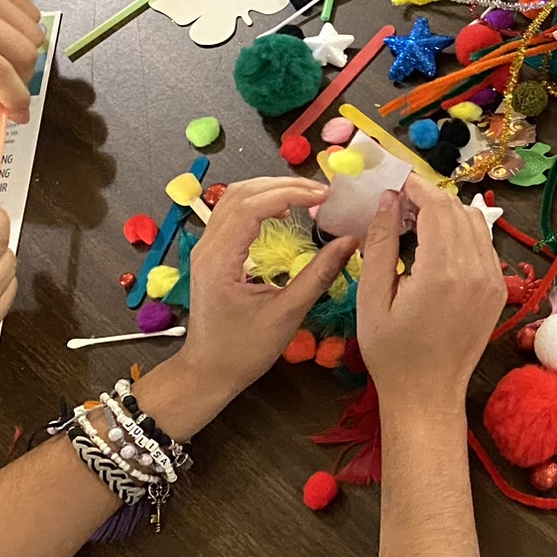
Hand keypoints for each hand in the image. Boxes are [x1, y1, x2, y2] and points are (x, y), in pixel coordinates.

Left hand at [0, 0, 41, 122]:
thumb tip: (2, 106)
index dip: (15, 99)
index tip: (19, 114)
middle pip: (23, 53)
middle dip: (21, 79)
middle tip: (5, 89)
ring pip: (34, 33)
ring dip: (24, 55)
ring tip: (0, 60)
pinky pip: (31, 12)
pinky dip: (24, 31)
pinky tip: (1, 38)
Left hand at [166, 178, 357, 430]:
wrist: (208, 371)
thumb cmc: (245, 350)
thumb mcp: (287, 314)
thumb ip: (318, 274)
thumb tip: (350, 241)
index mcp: (221, 260)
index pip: (253, 207)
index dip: (291, 193)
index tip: (325, 196)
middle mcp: (207, 247)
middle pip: (242, 193)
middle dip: (284, 185)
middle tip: (321, 192)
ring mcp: (205, 248)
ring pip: (234, 198)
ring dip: (271, 189)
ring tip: (306, 196)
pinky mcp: (211, 252)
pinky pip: (232, 212)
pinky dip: (259, 203)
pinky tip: (283, 212)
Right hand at [356, 176, 505, 417]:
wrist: (427, 394)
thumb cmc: (391, 352)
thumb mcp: (371, 297)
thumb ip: (380, 243)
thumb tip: (387, 199)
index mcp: (443, 272)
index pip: (437, 207)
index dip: (417, 187)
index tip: (396, 181)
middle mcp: (476, 271)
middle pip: (458, 210)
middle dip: (430, 197)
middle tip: (400, 201)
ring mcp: (492, 280)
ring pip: (476, 223)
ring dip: (448, 213)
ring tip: (415, 220)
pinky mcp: (498, 290)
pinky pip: (484, 245)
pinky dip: (463, 233)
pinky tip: (437, 244)